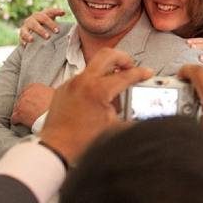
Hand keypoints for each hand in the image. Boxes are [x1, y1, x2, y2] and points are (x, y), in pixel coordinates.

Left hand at [11, 83, 54, 127]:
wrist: (58, 116)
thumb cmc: (60, 106)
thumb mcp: (55, 94)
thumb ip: (47, 92)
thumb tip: (47, 95)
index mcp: (35, 86)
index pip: (26, 90)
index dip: (29, 98)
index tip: (31, 102)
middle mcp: (27, 93)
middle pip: (21, 100)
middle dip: (25, 105)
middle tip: (30, 111)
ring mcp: (22, 103)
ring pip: (16, 109)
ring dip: (21, 113)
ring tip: (27, 118)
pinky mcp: (19, 114)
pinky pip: (14, 118)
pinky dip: (17, 121)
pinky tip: (20, 123)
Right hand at [19, 8, 65, 45]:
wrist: (34, 24)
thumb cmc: (45, 19)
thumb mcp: (50, 15)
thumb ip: (56, 13)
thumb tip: (64, 12)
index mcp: (38, 15)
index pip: (44, 18)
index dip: (51, 24)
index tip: (57, 31)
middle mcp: (30, 20)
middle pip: (34, 25)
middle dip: (41, 31)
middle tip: (48, 37)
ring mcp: (25, 27)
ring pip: (25, 31)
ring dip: (28, 36)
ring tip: (32, 40)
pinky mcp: (21, 34)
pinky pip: (20, 37)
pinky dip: (22, 40)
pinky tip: (25, 45)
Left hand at [40, 48, 152, 163]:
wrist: (56, 148)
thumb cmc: (82, 140)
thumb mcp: (113, 124)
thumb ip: (126, 108)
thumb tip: (136, 99)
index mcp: (98, 90)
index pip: (126, 75)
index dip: (141, 73)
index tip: (147, 73)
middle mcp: (83, 81)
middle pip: (108, 55)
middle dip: (123, 58)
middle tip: (130, 67)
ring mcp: (71, 83)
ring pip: (94, 66)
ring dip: (108, 70)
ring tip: (115, 85)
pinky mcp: (63, 88)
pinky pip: (83, 77)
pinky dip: (94, 81)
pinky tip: (98, 96)